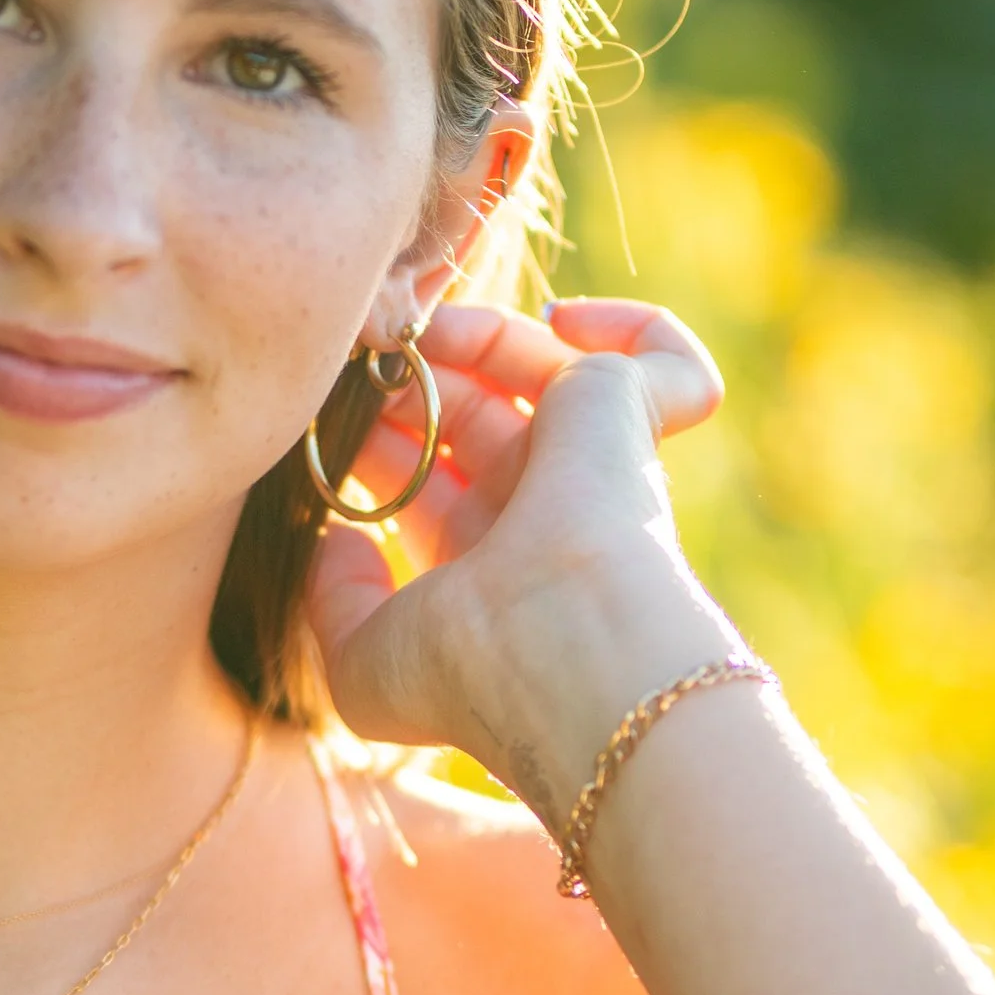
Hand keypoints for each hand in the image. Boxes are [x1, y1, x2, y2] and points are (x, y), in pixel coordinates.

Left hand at [310, 295, 732, 828]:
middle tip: (360, 369)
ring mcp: (597, 465)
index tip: (330, 423)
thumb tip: (335, 540)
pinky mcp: (631, 412)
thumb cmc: (464, 670)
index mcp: (494, 571)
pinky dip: (630, 326)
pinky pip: (664, 361)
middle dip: (413, 384)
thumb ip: (333, 604)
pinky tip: (561, 324)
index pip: (436, 487)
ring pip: (547, 371)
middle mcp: (551, 516)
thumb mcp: (364, 664)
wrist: (554, 644)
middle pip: (479, 418)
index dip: (382, 446)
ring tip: (416, 334)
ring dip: (475, 337)